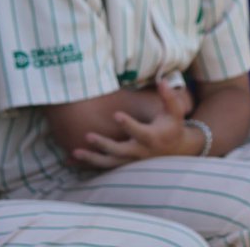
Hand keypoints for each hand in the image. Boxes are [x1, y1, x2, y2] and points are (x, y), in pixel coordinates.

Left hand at [70, 80, 194, 168]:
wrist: (177, 150)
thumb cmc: (172, 126)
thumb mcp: (174, 111)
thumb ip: (169, 97)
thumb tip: (163, 81)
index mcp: (152, 137)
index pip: (139, 132)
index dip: (128, 124)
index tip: (116, 114)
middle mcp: (141, 152)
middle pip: (121, 151)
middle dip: (104, 145)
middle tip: (88, 136)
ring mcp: (132, 161)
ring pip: (111, 163)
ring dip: (93, 159)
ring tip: (75, 152)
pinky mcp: (126, 165)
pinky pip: (106, 168)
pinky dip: (90, 165)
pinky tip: (73, 159)